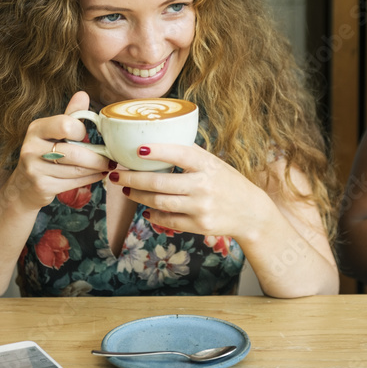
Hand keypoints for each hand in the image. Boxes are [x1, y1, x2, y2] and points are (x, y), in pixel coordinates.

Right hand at [6, 91, 110, 210]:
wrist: (24, 185)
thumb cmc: (45, 152)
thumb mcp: (54, 131)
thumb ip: (70, 114)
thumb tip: (83, 94)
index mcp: (36, 128)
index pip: (65, 125)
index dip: (81, 131)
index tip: (88, 135)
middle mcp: (31, 148)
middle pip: (74, 152)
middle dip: (98, 157)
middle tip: (111, 158)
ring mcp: (34, 169)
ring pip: (76, 170)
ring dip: (97, 169)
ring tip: (107, 166)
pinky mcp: (42, 186)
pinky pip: (74, 182)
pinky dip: (90, 179)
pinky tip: (98, 175)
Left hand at [108, 143, 270, 237]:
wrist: (250, 212)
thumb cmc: (227, 182)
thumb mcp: (213, 162)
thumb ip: (189, 153)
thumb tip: (155, 142)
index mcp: (207, 164)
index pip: (179, 153)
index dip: (157, 151)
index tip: (137, 149)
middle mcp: (204, 185)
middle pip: (159, 182)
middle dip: (132, 178)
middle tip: (116, 173)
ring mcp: (201, 207)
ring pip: (159, 202)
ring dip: (137, 195)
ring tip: (127, 189)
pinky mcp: (198, 226)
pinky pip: (168, 220)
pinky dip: (153, 214)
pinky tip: (146, 209)